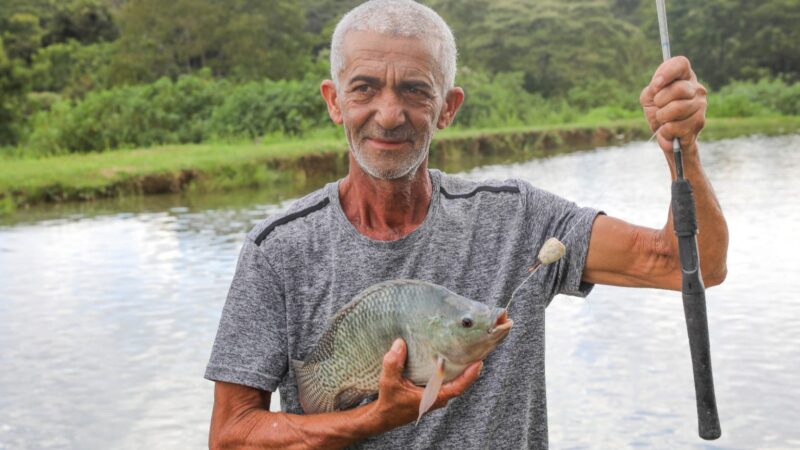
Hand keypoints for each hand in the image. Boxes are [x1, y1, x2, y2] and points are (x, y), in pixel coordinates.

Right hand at [365, 338, 481, 430]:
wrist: (383, 416)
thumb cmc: (389, 403)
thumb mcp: (389, 382)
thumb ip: (394, 363)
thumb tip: (400, 343)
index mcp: (433, 398)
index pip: (457, 388)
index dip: (469, 376)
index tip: (478, 363)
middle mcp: (437, 397)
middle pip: (459, 382)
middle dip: (468, 367)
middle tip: (476, 349)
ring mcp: (435, 395)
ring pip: (452, 380)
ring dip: (459, 367)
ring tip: (465, 349)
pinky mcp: (430, 391)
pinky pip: (444, 379)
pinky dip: (448, 369)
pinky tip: (446, 356)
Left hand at [640, 56, 707, 154]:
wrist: (666, 135)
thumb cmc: (658, 111)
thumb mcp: (649, 97)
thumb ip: (651, 89)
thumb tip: (657, 87)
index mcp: (684, 77)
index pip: (680, 64)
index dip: (666, 72)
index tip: (655, 85)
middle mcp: (697, 89)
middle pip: (679, 88)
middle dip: (660, 101)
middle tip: (658, 107)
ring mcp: (700, 106)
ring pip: (677, 108)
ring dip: (661, 118)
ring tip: (663, 121)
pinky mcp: (699, 124)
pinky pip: (675, 127)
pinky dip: (665, 132)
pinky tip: (667, 132)